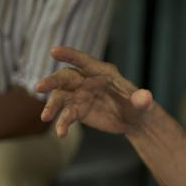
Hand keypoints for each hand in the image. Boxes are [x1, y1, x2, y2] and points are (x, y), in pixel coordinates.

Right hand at [36, 46, 153, 137]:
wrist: (134, 120)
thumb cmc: (139, 106)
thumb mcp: (143, 104)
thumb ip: (142, 100)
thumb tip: (145, 97)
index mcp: (102, 72)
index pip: (83, 61)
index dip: (69, 55)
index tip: (53, 51)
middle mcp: (86, 80)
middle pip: (65, 77)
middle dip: (52, 81)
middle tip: (39, 87)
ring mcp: (79, 95)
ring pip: (60, 96)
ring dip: (51, 105)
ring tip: (45, 117)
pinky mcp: (78, 110)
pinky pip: (66, 115)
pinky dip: (62, 123)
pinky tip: (61, 134)